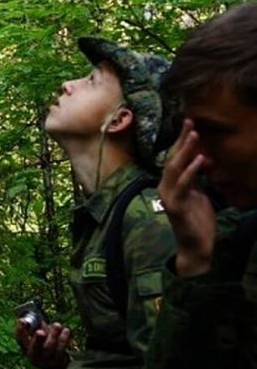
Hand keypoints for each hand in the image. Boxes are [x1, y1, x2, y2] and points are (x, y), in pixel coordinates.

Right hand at [15, 319, 70, 368]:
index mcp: (26, 348)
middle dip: (38, 339)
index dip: (20, 330)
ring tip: (57, 325)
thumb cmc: (46, 346)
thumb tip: (38, 317)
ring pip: (50, 347)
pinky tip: (66, 330)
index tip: (22, 320)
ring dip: (54, 334)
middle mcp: (34, 357)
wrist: (58, 367)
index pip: (20, 339)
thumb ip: (37, 328)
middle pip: (35, 348)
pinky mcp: (58, 362)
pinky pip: (61, 349)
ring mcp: (46, 361)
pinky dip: (64, 338)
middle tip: (40, 332)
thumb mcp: (39, 338)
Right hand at [158, 120, 216, 276]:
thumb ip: (197, 178)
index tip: (190, 123)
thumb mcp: (199, 194)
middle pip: (173, 158)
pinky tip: (200, 160)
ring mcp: (168, 196)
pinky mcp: (175, 206)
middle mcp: (165, 187)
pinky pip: (183, 185)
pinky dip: (191, 171)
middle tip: (190, 122)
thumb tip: (202, 158)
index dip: (182, 141)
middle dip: (182, 140)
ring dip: (186, 151)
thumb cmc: (197, 220)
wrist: (195, 246)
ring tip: (195, 135)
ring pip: (175, 168)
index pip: (175, 158)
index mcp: (170, 183)